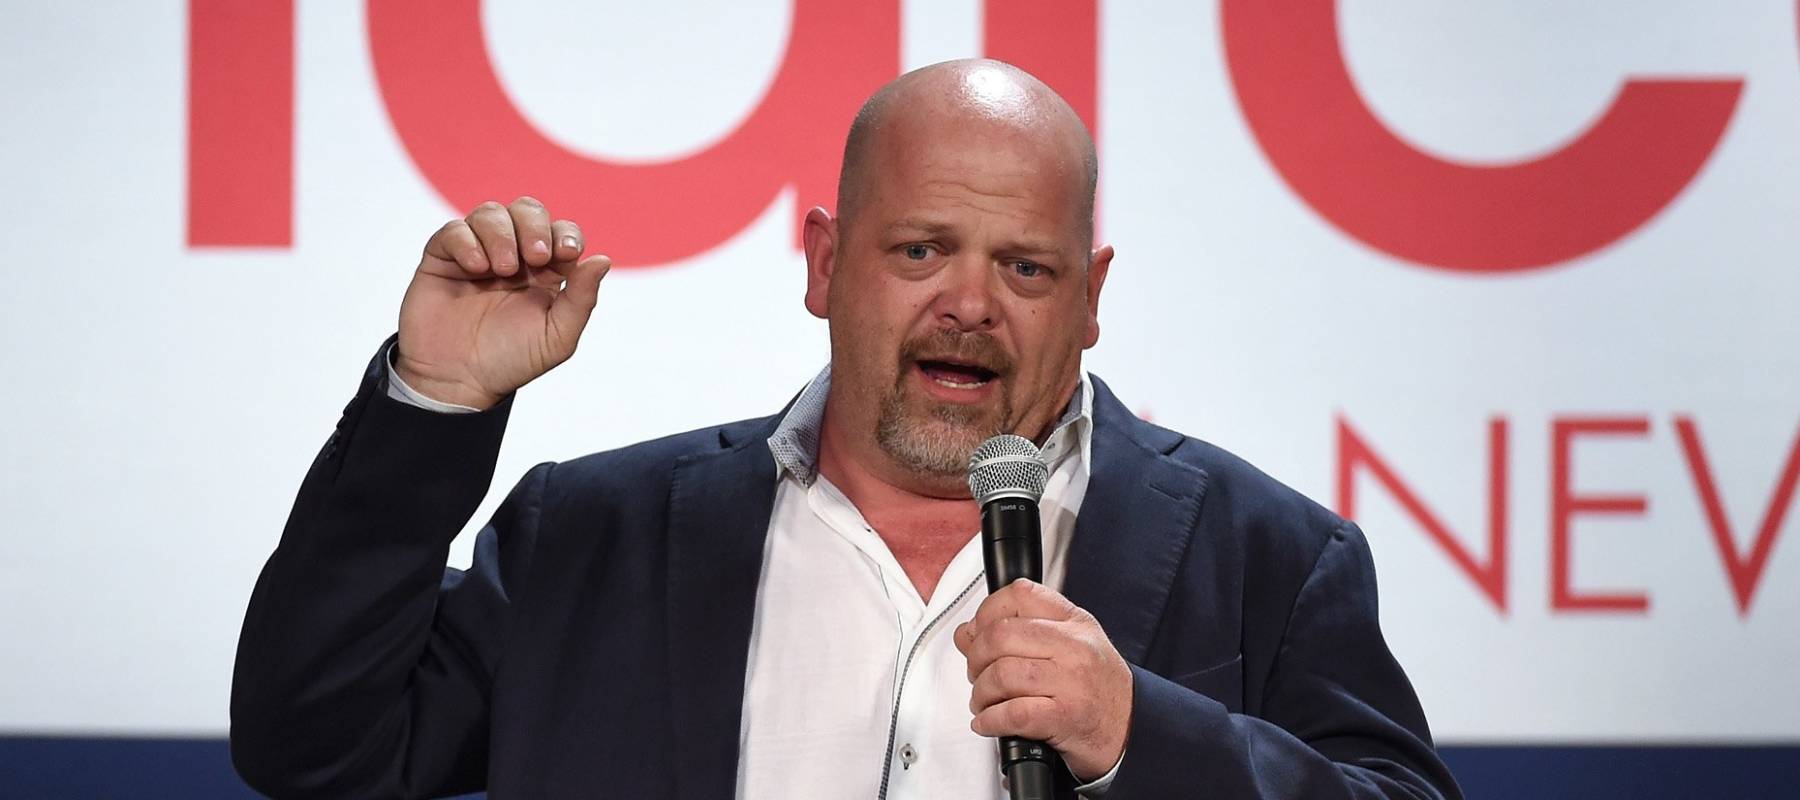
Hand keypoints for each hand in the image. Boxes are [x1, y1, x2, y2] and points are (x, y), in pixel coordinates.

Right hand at [395, 196, 611, 408]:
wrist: (457, 381)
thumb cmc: (511, 361)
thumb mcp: (557, 336)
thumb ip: (581, 299)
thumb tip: (603, 259)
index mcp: (546, 271)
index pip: (561, 232)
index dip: (567, 234)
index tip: (567, 253)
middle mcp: (513, 256)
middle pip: (528, 211)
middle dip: (535, 226)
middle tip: (536, 256)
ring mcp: (477, 253)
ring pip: (491, 213)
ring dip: (502, 234)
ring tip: (502, 269)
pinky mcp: (443, 258)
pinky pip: (454, 230)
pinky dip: (467, 241)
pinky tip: (476, 268)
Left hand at [954, 579, 1132, 780]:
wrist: (1130, 728)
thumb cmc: (1097, 687)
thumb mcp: (1067, 645)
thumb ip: (1019, 632)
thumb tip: (966, 634)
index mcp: (1074, 622)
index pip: (1019, 595)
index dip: (986, 612)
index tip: (978, 632)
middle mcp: (1074, 647)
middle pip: (1000, 636)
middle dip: (976, 658)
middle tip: (977, 673)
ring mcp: (1071, 682)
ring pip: (1002, 674)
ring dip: (980, 693)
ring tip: (984, 701)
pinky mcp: (1065, 717)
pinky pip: (1012, 713)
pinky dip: (989, 719)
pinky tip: (988, 721)